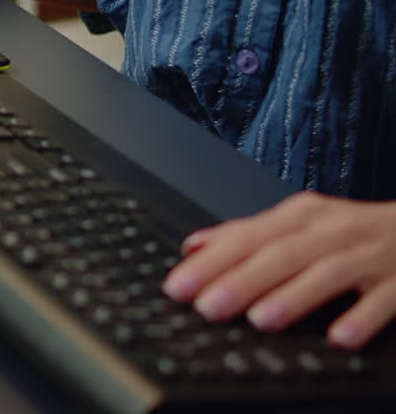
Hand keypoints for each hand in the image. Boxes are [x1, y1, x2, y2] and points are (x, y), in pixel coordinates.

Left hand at [162, 192, 395, 349]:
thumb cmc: (356, 232)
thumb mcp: (302, 225)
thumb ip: (247, 235)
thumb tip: (193, 247)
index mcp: (302, 217)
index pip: (248, 236)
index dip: (211, 262)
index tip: (179, 285)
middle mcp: (333, 230)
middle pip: (282, 253)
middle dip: (242, 279)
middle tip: (208, 306)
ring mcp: (370, 254)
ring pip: (328, 272)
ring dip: (293, 295)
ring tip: (261, 319)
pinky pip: (384, 298)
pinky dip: (361, 317)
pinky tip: (339, 337)